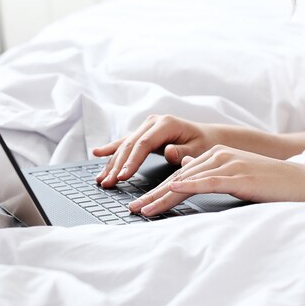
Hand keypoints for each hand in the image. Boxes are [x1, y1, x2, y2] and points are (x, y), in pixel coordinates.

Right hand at [92, 115, 224, 187]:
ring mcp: (146, 127)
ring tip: (101, 179)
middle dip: (117, 166)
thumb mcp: (199, 149)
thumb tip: (168, 151)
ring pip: (124, 145)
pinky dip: (111, 150)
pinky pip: (125, 143)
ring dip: (111, 163)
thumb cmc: (204, 144)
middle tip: (108, 183)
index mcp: (166, 124)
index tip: (124, 177)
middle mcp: (153, 122)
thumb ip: (184, 152)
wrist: (207, 136)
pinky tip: (97, 153)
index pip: (144, 143)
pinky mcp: (143, 133)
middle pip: (130, 145)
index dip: (132, 161)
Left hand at [128, 145, 304, 215]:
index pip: (180, 176)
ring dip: (162, 197)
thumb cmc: (272, 183)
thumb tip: (186, 168)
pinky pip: (207, 182)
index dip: (158, 191)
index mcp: (216, 155)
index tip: (140, 204)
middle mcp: (219, 156)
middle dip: (153, 195)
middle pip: (178, 179)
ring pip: (187, 182)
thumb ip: (210, 171)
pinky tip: (171, 193)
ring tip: (143, 210)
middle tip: (131, 209)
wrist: (304, 182)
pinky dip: (187, 188)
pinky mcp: (239, 175)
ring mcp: (229, 164)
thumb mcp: (237, 174)